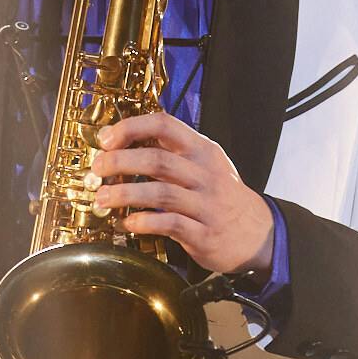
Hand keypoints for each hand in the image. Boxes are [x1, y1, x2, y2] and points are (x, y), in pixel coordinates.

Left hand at [91, 111, 273, 275]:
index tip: (106, 139)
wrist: (259, 234)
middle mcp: (206, 174)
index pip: (166, 124)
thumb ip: (172, 153)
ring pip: (161, 192)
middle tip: (98, 168)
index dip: (132, 128)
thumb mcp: (206, 165)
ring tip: (102, 198)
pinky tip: (127, 222)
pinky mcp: (204, 233)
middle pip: (158, 159)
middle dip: (120, 161)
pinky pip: (170, 224)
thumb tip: (123, 144)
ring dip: (126, 194)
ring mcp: (207, 204)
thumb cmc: (222, 197)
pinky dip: (145, 222)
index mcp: (203, 151)